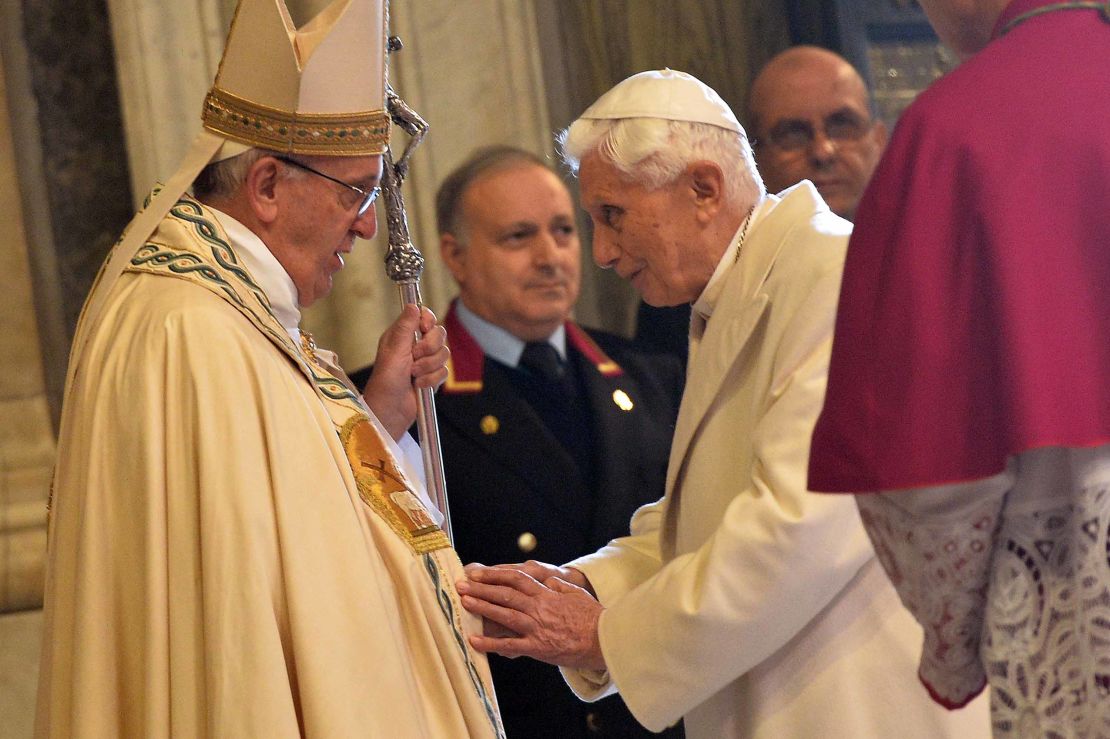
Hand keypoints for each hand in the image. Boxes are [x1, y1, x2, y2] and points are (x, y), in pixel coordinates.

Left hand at [362, 304, 447, 438]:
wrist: (390, 410)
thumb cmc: (385, 382)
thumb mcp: (394, 351)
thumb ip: (405, 327)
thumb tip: (412, 305)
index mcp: (402, 335)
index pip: (424, 316)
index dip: (428, 321)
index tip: (424, 329)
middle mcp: (414, 345)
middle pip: (439, 333)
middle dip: (429, 348)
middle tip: (414, 357)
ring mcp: (424, 361)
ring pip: (444, 353)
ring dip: (428, 367)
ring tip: (413, 375)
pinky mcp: (432, 376)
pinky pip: (445, 371)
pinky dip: (432, 380)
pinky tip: (418, 386)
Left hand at [456, 567, 605, 670]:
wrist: (603, 640)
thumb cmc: (592, 617)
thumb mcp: (575, 593)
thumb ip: (557, 586)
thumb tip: (546, 580)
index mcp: (546, 593)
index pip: (515, 579)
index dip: (494, 574)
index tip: (478, 572)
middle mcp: (538, 608)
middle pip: (505, 594)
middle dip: (481, 588)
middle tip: (461, 585)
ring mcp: (536, 627)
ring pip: (504, 615)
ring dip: (482, 607)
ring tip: (464, 602)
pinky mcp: (537, 647)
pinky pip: (510, 645)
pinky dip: (491, 644)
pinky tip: (474, 641)